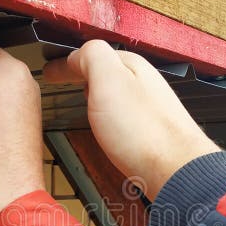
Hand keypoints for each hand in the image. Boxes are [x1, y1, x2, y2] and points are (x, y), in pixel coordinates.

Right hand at [44, 40, 219, 199]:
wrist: (175, 170)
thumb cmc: (143, 130)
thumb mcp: (108, 79)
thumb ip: (92, 57)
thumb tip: (78, 55)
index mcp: (132, 67)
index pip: (93, 55)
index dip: (68, 62)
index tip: (50, 70)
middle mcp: (143, 85)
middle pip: (108, 72)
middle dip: (85, 73)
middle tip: (65, 78)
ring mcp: (149, 110)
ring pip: (117, 94)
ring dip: (97, 94)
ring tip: (81, 98)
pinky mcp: (150, 135)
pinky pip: (124, 116)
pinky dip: (109, 115)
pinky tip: (106, 127)